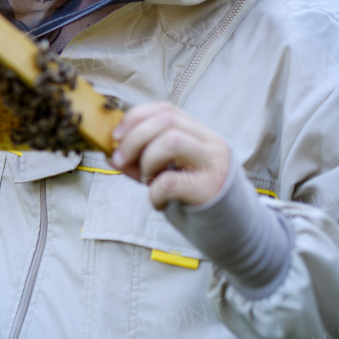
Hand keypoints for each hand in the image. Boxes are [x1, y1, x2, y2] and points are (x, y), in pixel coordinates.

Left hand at [108, 102, 230, 209]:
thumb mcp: (165, 171)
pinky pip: (171, 181)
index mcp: (199, 133)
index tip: (116, 137)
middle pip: (166, 120)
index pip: (166, 109)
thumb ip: (140, 159)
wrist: (227, 229)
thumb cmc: (190, 197)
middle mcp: (211, 143)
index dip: (136, 118)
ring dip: (147, 161)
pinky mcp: (210, 190)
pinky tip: (158, 203)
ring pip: (172, 141)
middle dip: (134, 138)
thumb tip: (111, 153)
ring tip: (148, 181)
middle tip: (120, 161)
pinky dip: (154, 193)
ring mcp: (214, 165)